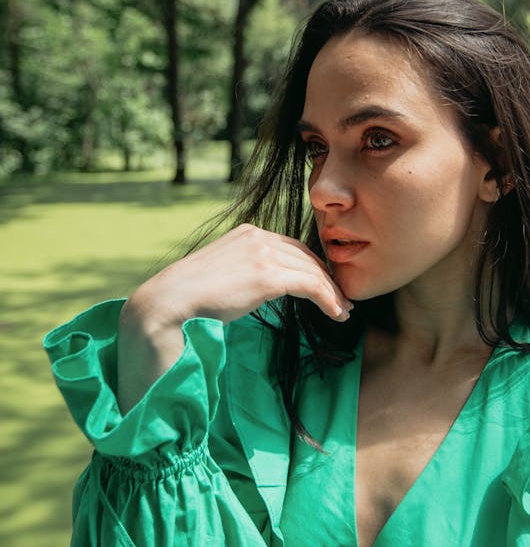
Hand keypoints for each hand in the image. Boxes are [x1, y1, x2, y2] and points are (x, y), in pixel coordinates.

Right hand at [117, 224, 351, 409]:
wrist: (169, 302)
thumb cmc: (190, 297)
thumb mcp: (223, 274)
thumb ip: (244, 271)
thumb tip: (254, 287)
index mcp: (247, 233)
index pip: (291, 247)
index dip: (313, 267)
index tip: (326, 286)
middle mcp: (257, 236)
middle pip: (306, 256)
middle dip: (328, 278)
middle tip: (343, 300)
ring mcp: (262, 253)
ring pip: (313, 271)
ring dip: (333, 293)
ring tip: (343, 311)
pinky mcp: (267, 275)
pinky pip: (311, 285)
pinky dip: (329, 300)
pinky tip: (337, 314)